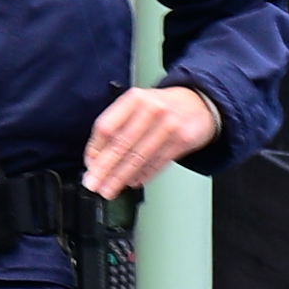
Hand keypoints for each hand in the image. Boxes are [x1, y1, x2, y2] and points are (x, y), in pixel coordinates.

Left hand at [81, 80, 222, 197]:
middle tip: (94, 184)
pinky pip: (157, 163)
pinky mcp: (182, 140)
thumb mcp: (138, 105)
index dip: (95, 149)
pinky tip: (133, 182)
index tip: (89, 166)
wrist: (199, 102)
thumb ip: (117, 126)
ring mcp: (169, 125)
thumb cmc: (163, 106)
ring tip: (109, 190)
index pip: (107, 126)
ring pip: (138, 157)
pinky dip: (143, 176)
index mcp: (134, 99)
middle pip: (121, 144)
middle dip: (104, 169)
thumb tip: (96, 158)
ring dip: (121, 177)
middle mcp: (151, 109)